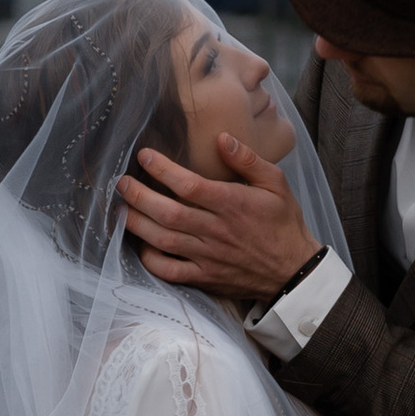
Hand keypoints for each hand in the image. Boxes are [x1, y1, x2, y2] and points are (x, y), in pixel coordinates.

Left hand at [116, 139, 321, 305]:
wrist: (294, 272)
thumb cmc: (283, 224)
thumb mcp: (276, 184)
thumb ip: (248, 160)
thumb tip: (222, 138)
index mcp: (232, 204)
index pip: (189, 185)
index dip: (162, 169)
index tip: (144, 155)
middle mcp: (216, 230)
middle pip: (168, 213)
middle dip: (138, 196)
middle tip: (120, 183)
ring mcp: (208, 256)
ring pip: (163, 240)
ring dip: (137, 224)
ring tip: (120, 209)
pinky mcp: (204, 277)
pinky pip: (170, 271)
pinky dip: (150, 260)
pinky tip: (140, 244)